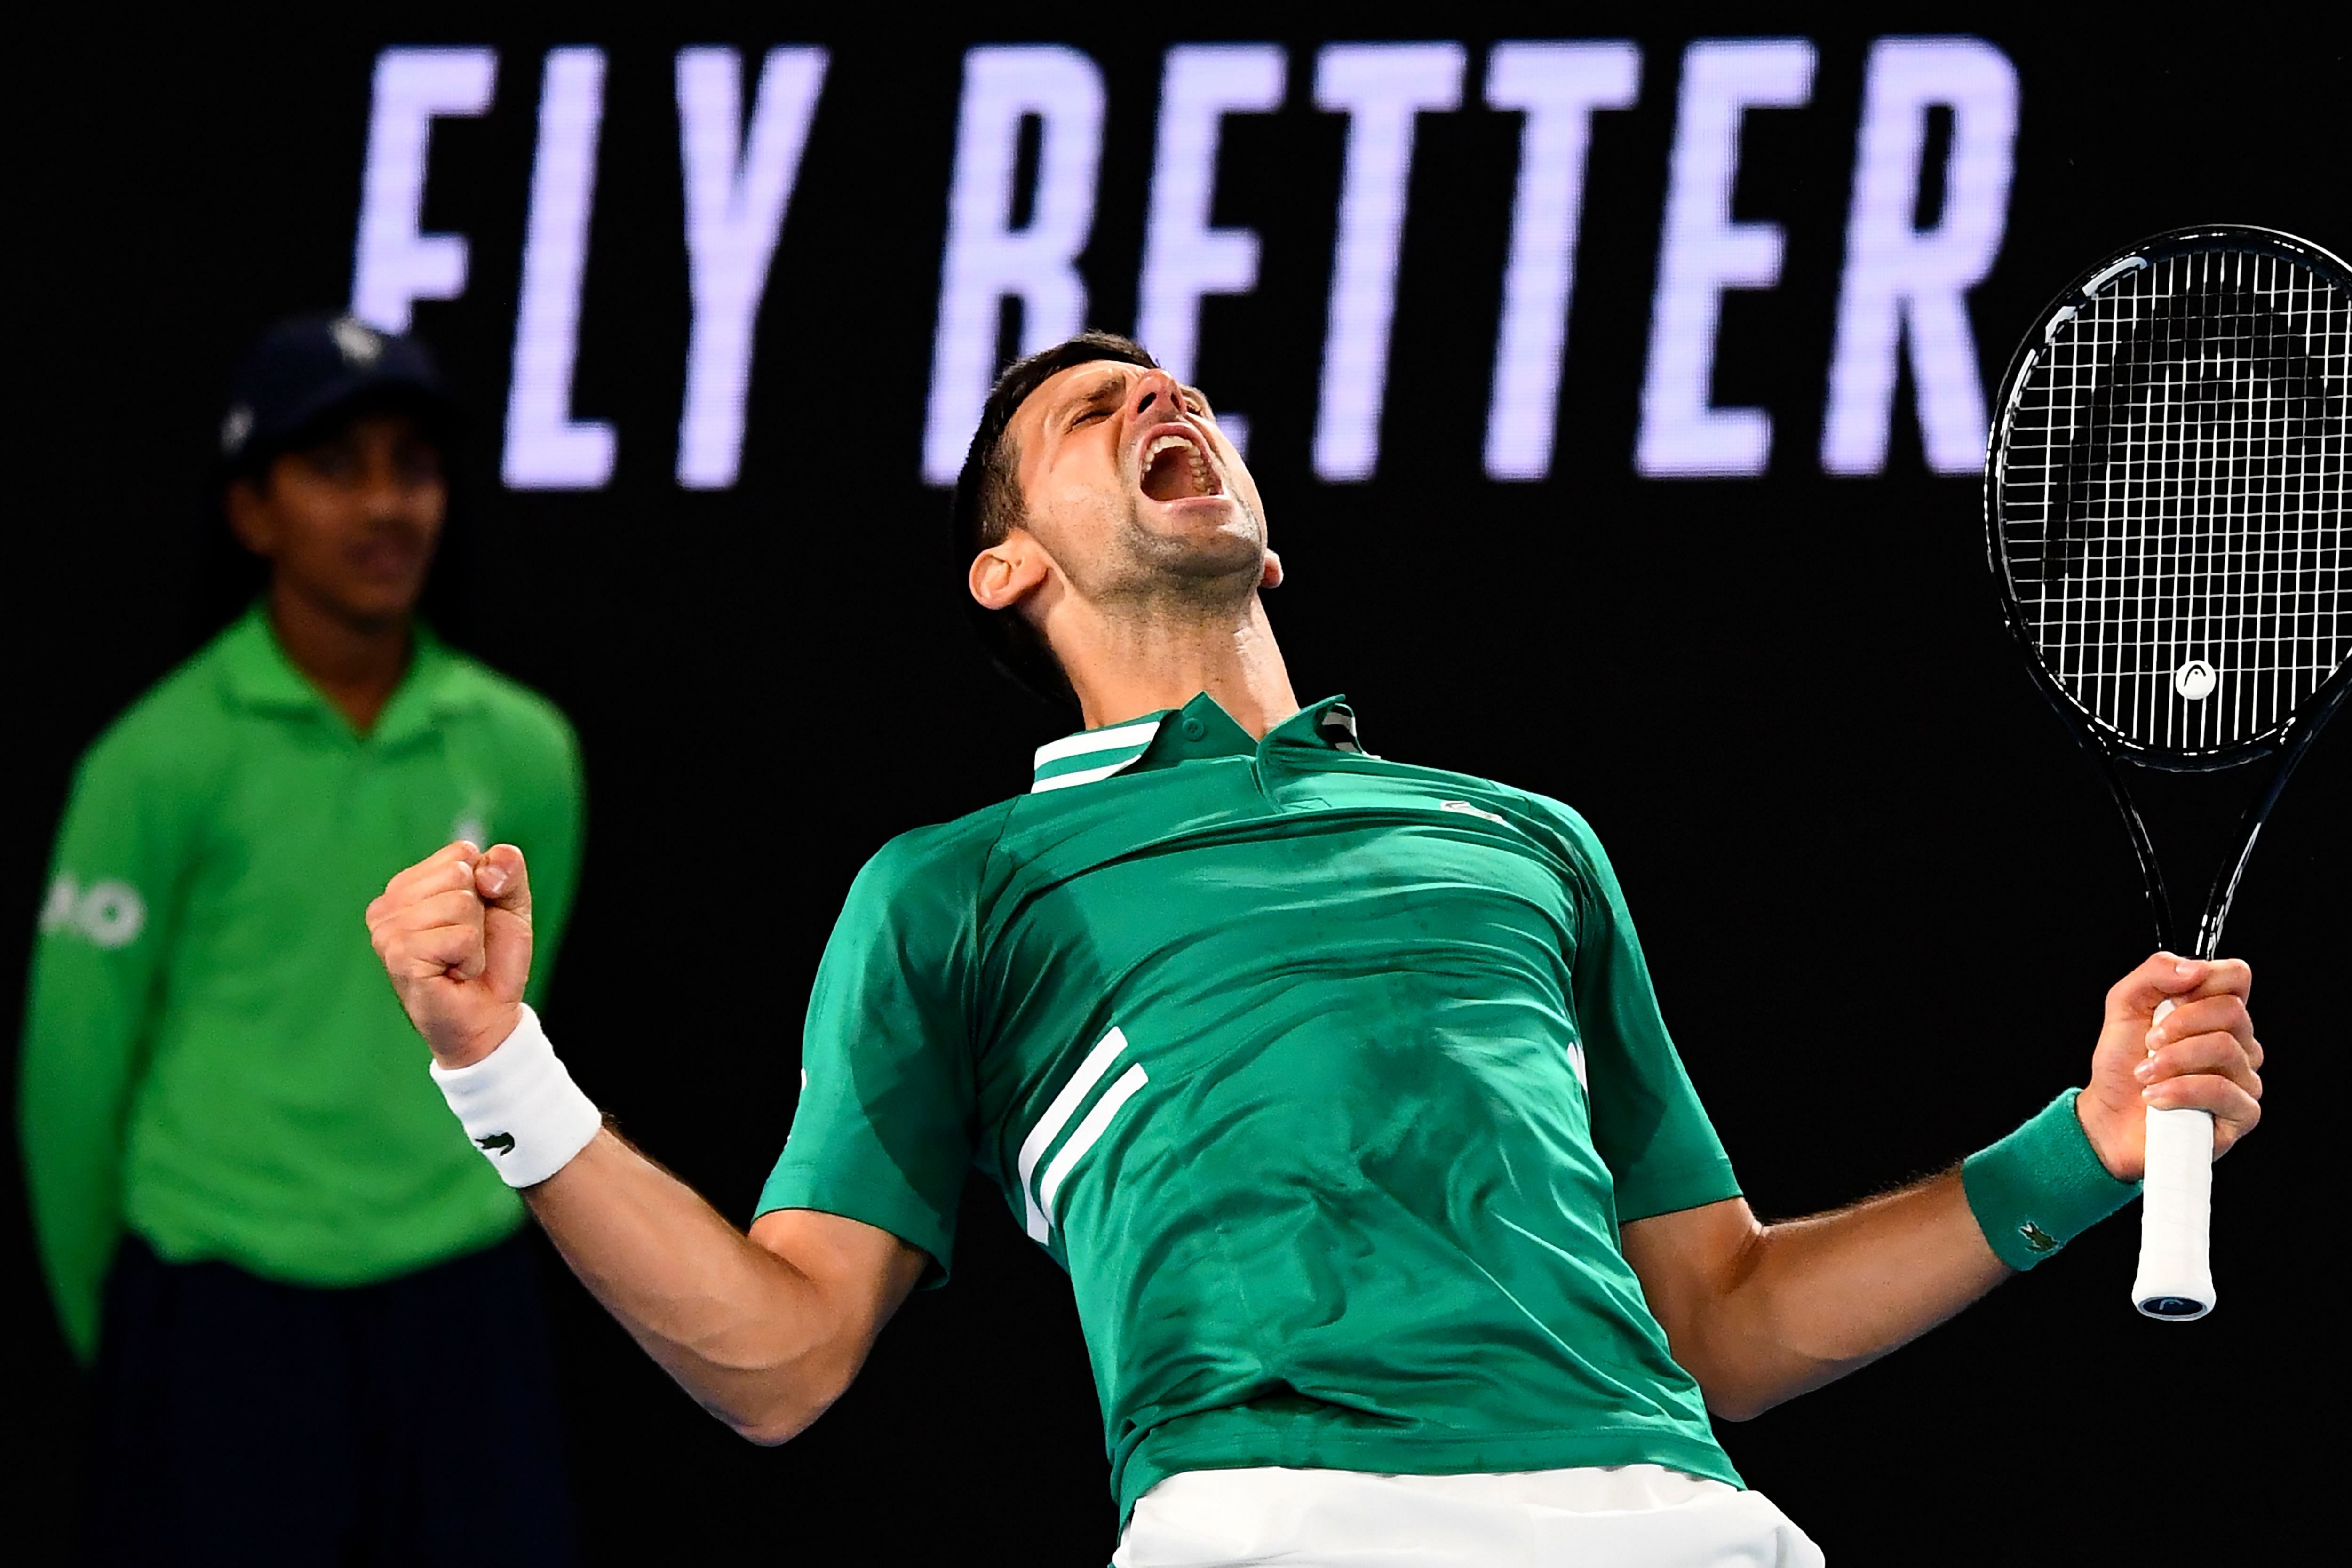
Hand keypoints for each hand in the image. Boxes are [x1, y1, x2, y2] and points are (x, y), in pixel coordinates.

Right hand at [365, 841, 533, 1067]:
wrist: (489, 1016)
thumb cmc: (493, 960)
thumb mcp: (510, 904)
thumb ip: (507, 869)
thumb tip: (487, 864)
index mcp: (408, 885)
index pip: (461, 853)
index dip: (486, 886)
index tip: (476, 919)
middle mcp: (388, 905)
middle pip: (459, 874)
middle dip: (479, 912)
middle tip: (467, 945)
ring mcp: (388, 932)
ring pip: (460, 904)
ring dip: (475, 939)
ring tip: (460, 961)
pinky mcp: (399, 956)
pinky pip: (460, 936)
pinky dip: (471, 958)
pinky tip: (455, 974)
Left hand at [2076, 952, 2262, 1180]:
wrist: (2110, 1116)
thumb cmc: (2122, 1063)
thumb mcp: (2125, 1005)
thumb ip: (2155, 973)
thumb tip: (2193, 968)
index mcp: (2215, 1012)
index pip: (2237, 976)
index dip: (2206, 979)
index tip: (2171, 997)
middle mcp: (2238, 1042)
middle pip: (2231, 1011)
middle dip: (2177, 1025)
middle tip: (2148, 1043)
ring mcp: (2244, 1078)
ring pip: (2224, 1048)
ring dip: (2172, 1060)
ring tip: (2146, 1074)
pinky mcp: (2242, 1113)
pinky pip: (2221, 1090)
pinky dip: (2179, 1090)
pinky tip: (2157, 1098)